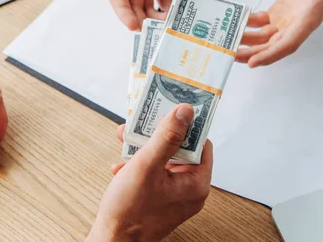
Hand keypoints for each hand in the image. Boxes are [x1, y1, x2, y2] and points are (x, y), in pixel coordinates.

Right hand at [88, 104, 212, 241]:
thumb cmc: (129, 212)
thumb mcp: (147, 165)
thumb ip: (167, 136)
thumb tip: (186, 111)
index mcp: (197, 183)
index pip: (201, 144)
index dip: (186, 125)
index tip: (172, 110)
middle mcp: (190, 191)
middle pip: (180, 150)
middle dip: (157, 135)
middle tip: (143, 123)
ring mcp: (175, 197)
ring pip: (164, 161)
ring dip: (144, 148)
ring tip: (125, 140)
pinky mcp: (160, 201)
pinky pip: (155, 174)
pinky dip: (139, 166)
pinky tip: (122, 166)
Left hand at [237, 0, 322, 66]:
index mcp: (309, 18)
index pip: (289, 43)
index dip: (270, 54)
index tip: (253, 62)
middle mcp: (297, 24)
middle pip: (273, 46)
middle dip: (253, 53)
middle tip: (232, 55)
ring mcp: (287, 20)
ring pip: (265, 38)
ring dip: (247, 42)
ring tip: (228, 44)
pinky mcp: (279, 12)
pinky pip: (261, 23)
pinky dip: (249, 25)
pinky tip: (236, 22)